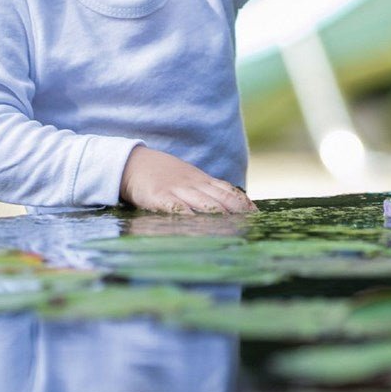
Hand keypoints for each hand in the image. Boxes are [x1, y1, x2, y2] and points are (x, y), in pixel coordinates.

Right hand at [119, 147, 256, 213]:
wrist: (134, 163)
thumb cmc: (165, 175)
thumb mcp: (189, 179)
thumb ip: (208, 190)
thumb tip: (233, 203)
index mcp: (201, 180)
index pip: (227, 190)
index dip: (241, 202)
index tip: (255, 214)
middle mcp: (193, 184)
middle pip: (219, 198)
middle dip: (235, 211)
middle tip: (248, 225)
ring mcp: (176, 190)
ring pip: (201, 202)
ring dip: (217, 215)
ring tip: (230, 228)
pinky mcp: (159, 197)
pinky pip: (175, 207)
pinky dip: (187, 215)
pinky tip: (195, 224)